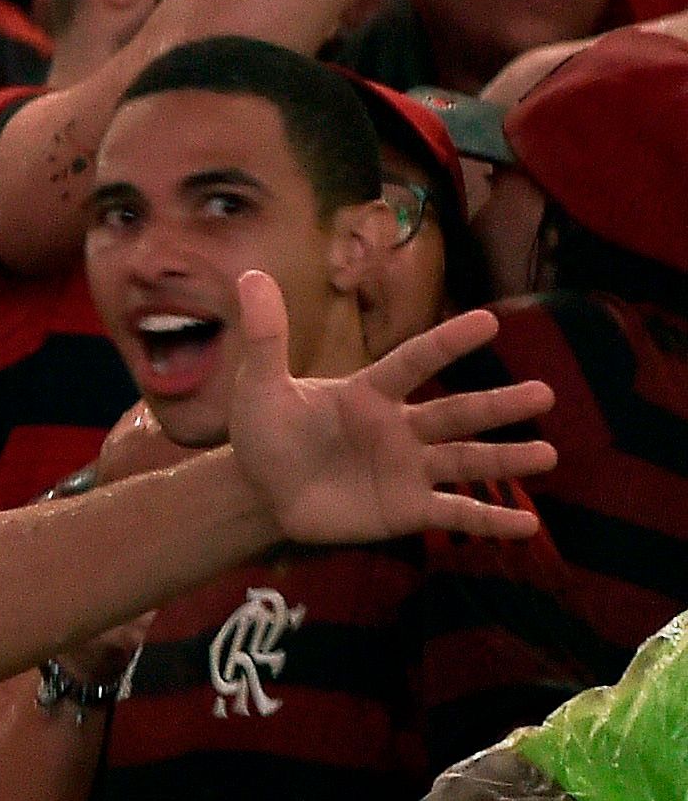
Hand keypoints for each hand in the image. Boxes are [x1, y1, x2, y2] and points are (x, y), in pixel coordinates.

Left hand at [219, 276, 553, 548]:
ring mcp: (408, 468)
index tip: (489, 321)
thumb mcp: (260, 384)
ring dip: (506, 459)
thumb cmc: (266, 432)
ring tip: (548, 454)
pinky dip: (490, 519)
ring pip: (465, 461)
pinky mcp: (408, 508)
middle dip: (498, 405)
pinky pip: (455, 512)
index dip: (447, 343)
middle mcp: (400, 427)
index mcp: (369, 392)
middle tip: (545, 393)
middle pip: (455, 413)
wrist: (261, 491)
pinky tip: (528, 525)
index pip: (414, 361)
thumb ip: (265, 335)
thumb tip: (251, 275)